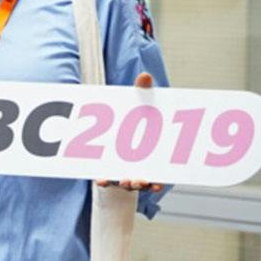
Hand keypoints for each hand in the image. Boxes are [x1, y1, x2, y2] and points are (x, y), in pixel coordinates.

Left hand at [99, 73, 166, 191]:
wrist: (110, 119)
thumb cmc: (132, 115)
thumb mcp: (138, 104)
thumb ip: (141, 93)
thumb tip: (144, 76)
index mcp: (150, 153)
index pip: (158, 171)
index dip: (159, 181)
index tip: (158, 184)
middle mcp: (138, 165)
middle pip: (141, 180)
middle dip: (140, 182)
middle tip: (138, 181)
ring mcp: (123, 168)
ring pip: (125, 182)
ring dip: (125, 183)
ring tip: (124, 181)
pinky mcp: (107, 168)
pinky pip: (107, 179)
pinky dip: (106, 181)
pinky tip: (102, 180)